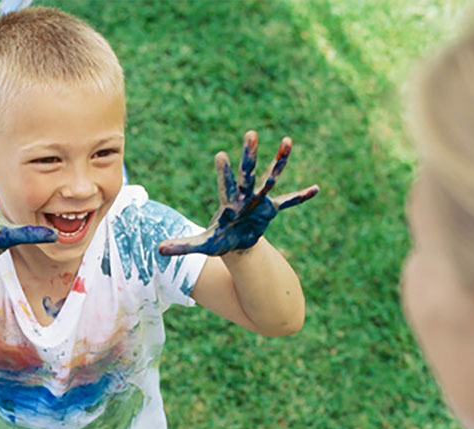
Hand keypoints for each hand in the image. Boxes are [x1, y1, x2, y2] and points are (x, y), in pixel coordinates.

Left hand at [158, 130, 317, 256]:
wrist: (234, 243)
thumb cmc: (218, 241)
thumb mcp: (201, 245)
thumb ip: (181, 246)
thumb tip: (157, 251)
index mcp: (228, 202)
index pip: (225, 185)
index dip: (223, 172)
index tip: (221, 156)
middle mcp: (244, 197)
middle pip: (247, 173)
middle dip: (249, 155)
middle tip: (251, 133)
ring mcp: (259, 201)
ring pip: (270, 178)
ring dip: (279, 161)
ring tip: (287, 140)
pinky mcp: (270, 209)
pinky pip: (288, 203)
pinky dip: (300, 198)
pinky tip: (316, 189)